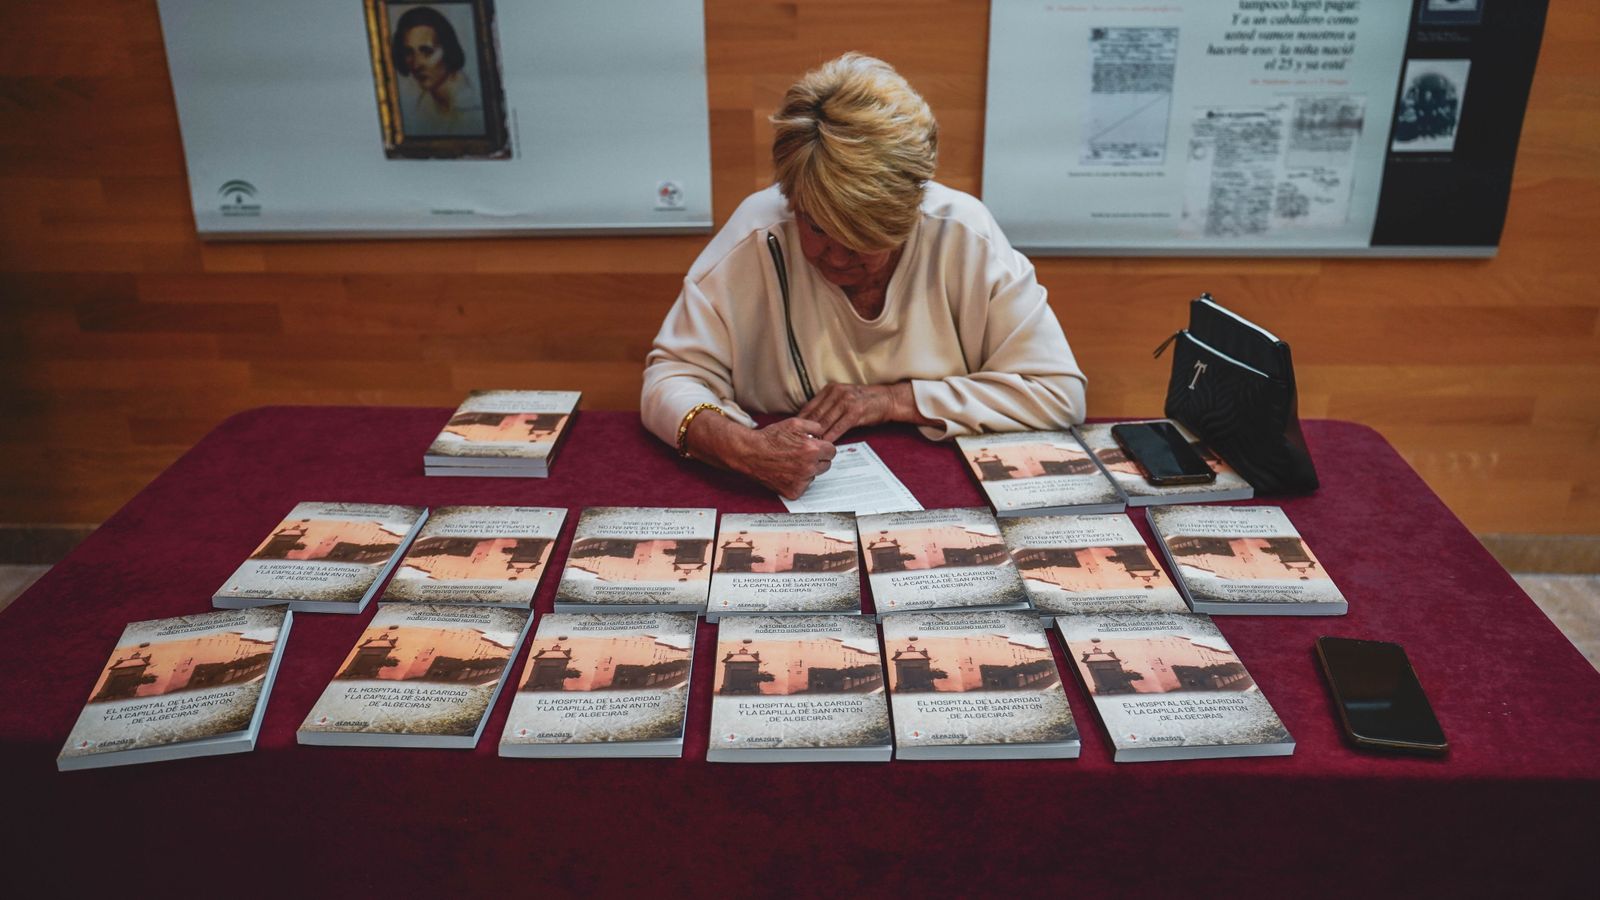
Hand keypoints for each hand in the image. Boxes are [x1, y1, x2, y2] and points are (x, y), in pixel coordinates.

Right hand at [733, 418, 836, 499]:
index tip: (817, 447)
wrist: (750, 453)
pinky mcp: (793, 492)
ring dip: (808, 470)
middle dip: (818, 459)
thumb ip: (815, 427)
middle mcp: (809, 467)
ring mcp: (801, 481)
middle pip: (826, 465)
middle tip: (803, 454)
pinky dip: (798, 480)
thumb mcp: (794, 423)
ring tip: (791, 462)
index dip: (824, 448)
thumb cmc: (770, 438)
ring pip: (814, 475)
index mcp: (812, 450)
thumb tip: (824, 434)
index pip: (832, 451)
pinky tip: (787, 472)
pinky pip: (804, 486)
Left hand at [796, 383, 915, 442]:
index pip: (810, 406)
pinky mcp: (855, 412)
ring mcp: (846, 401)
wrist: (888, 399)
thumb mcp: (844, 398)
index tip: (792, 432)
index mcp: (831, 389)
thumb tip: (811, 423)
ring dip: (816, 436)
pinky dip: (830, 437)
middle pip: (816, 415)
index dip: (800, 421)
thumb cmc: (865, 402)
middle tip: (796, 442)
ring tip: (807, 446)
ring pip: (826, 422)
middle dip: (805, 430)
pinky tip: (824, 444)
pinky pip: (839, 427)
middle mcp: (837, 392)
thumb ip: (828, 407)